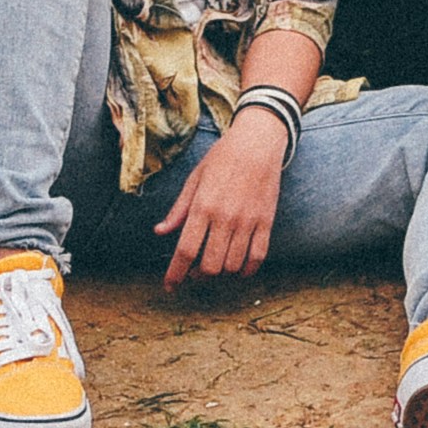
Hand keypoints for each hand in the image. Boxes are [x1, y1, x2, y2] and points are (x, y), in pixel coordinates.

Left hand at [155, 110, 287, 284]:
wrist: (257, 141)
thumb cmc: (222, 158)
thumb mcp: (195, 178)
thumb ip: (178, 209)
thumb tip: (160, 232)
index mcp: (203, 206)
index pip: (185, 251)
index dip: (175, 274)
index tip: (169, 287)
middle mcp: (225, 217)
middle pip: (209, 266)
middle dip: (197, 276)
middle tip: (193, 272)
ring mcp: (248, 221)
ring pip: (232, 266)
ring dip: (221, 273)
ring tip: (215, 265)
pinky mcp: (266, 222)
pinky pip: (257, 258)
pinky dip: (247, 271)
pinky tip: (239, 269)